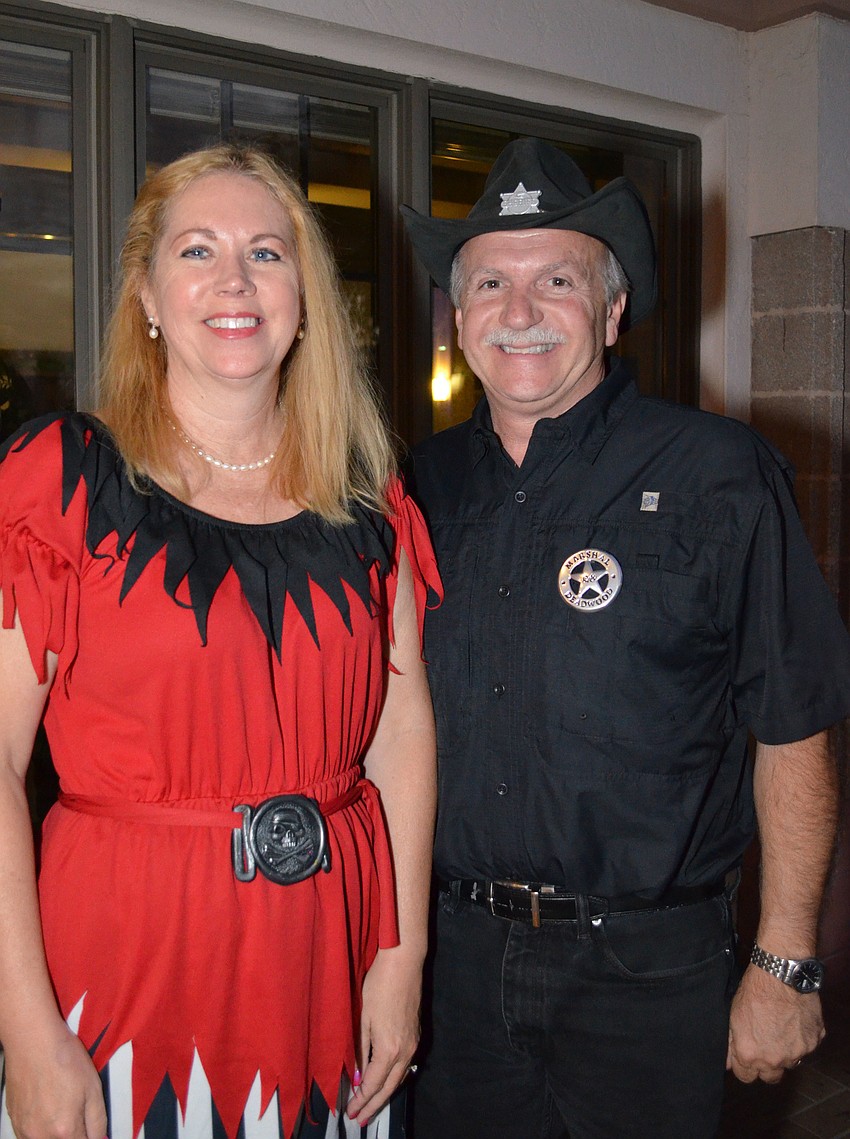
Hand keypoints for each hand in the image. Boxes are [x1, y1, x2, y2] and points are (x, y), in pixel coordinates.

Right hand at [5, 1026, 106, 1138]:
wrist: (33, 1041)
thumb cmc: (65, 1059)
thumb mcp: (94, 1088)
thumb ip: (98, 1121)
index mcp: (65, 1130)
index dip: (91, 1137)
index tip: (91, 1127)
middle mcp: (41, 1137)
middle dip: (74, 1134)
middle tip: (78, 1114)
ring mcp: (24, 1131)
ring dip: (57, 1134)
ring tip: (62, 1108)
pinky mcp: (14, 1121)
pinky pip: (30, 1136)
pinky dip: (41, 1130)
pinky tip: (47, 1108)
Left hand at [346, 946, 422, 1125]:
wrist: (404, 963)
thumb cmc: (379, 985)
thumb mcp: (364, 1017)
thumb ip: (362, 1049)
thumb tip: (359, 1073)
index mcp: (389, 1048)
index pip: (373, 1084)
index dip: (362, 1100)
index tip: (351, 1112)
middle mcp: (405, 1050)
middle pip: (389, 1087)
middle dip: (374, 1105)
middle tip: (360, 1119)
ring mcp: (414, 1042)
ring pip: (400, 1077)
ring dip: (385, 1093)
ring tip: (372, 1105)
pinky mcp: (416, 1034)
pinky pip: (405, 1065)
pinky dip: (394, 1078)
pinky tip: (386, 1080)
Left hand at [727, 963, 824, 1082]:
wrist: (780, 974)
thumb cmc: (754, 991)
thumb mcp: (733, 1016)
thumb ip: (731, 1043)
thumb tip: (727, 1063)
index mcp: (750, 1055)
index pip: (745, 1077)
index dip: (744, 1066)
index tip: (746, 1055)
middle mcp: (774, 1059)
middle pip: (770, 1077)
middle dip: (766, 1065)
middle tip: (765, 1046)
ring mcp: (797, 1052)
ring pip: (790, 1062)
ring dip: (785, 1052)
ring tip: (780, 1028)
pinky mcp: (813, 1041)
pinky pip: (807, 1047)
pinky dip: (801, 1038)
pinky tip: (794, 1020)